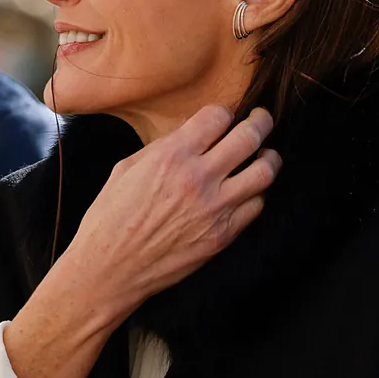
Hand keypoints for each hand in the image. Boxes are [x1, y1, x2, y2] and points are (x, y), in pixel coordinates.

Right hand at [4, 105, 279, 377]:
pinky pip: (256, 206)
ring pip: (265, 172)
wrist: (110, 266)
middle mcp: (198, 178)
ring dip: (268, 158)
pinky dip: (255, 194)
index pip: (218, 116)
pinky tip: (246, 190)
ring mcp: (216, 208)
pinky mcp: (223, 235)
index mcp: (171, 155)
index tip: (224, 116)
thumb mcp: (128, 168)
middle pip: (250, 137)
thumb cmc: (112, 216)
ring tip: (264, 155)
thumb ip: (164, 148)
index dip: (224, 111)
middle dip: (260, 121)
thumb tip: (191, 135)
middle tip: (261, 119)